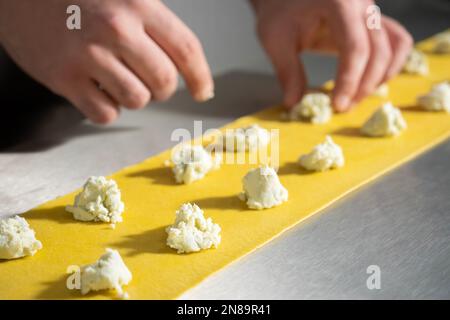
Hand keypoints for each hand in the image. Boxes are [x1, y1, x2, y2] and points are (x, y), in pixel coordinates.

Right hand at [0, 0, 213, 123]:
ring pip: (137, 101)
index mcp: (138, 4)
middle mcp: (116, 29)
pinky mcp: (64, 78)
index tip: (204, 92)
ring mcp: (88, 55)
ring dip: (133, 96)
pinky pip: (105, 114)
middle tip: (150, 81)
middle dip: (162, 89)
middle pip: (164, 82)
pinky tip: (96, 89)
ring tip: (116, 78)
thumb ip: (154, 23)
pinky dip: (106, 108)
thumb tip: (186, 63)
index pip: (186, 49)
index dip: (200, 76)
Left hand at [251, 0, 412, 111]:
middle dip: (363, 85)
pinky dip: (390, 63)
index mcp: (339, 3)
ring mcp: (372, 10)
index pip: (354, 48)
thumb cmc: (279, 10)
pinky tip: (371, 82)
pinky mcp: (373, 20)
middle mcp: (362, 4)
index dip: (349, 80)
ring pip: (395, 47)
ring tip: (355, 98)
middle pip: (379, 51)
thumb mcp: (275, 38)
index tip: (337, 105)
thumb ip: (287, 71)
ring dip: (379, 77)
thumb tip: (294, 104)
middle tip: (343, 108)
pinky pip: (397, 41)